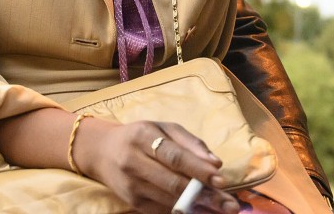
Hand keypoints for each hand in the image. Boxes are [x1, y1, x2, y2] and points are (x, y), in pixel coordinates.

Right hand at [72, 119, 239, 213]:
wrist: (103, 151)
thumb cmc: (140, 136)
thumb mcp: (163, 128)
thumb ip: (190, 143)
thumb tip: (215, 163)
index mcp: (142, 136)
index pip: (174, 157)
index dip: (198, 170)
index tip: (221, 179)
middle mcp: (133, 162)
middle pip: (174, 183)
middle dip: (205, 196)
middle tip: (230, 205)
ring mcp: (131, 186)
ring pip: (170, 201)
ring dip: (199, 208)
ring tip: (223, 211)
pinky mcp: (132, 202)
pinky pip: (162, 211)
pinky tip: (202, 213)